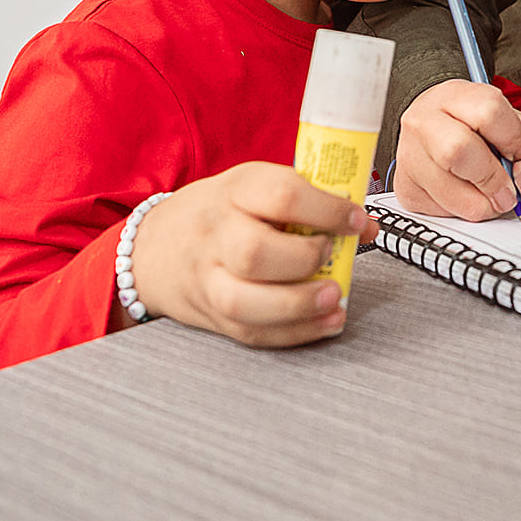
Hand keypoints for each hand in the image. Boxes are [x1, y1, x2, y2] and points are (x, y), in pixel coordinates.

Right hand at [124, 161, 380, 346]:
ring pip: (244, 301)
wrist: (156, 247)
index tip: (356, 221)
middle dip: (304, 259)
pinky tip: (324, 322)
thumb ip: (311, 201)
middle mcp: (216, 234)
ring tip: (334, 297)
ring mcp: (208, 279)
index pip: (281, 196)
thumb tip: (364, 226)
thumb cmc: (222, 212)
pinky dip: (294, 333)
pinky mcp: (212, 315)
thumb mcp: (258, 187)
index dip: (326, 210)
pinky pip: (251, 332)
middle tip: (330, 255)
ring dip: (298, 305)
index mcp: (236, 190)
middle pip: (255, 253)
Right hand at [391, 79, 520, 219]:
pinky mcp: (405, 187)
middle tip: (506, 190)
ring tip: (489, 195)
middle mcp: (424, 120)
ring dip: (481, 203)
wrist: (445, 130)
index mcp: (457, 96)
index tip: (516, 152)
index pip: (488, 112)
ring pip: (448, 191)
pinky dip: (462, 212)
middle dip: (493, 179)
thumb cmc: (485, 130)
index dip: (512, 139)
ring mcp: (409, 154)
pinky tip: (466, 195)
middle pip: (458, 151)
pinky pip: (439, 211)